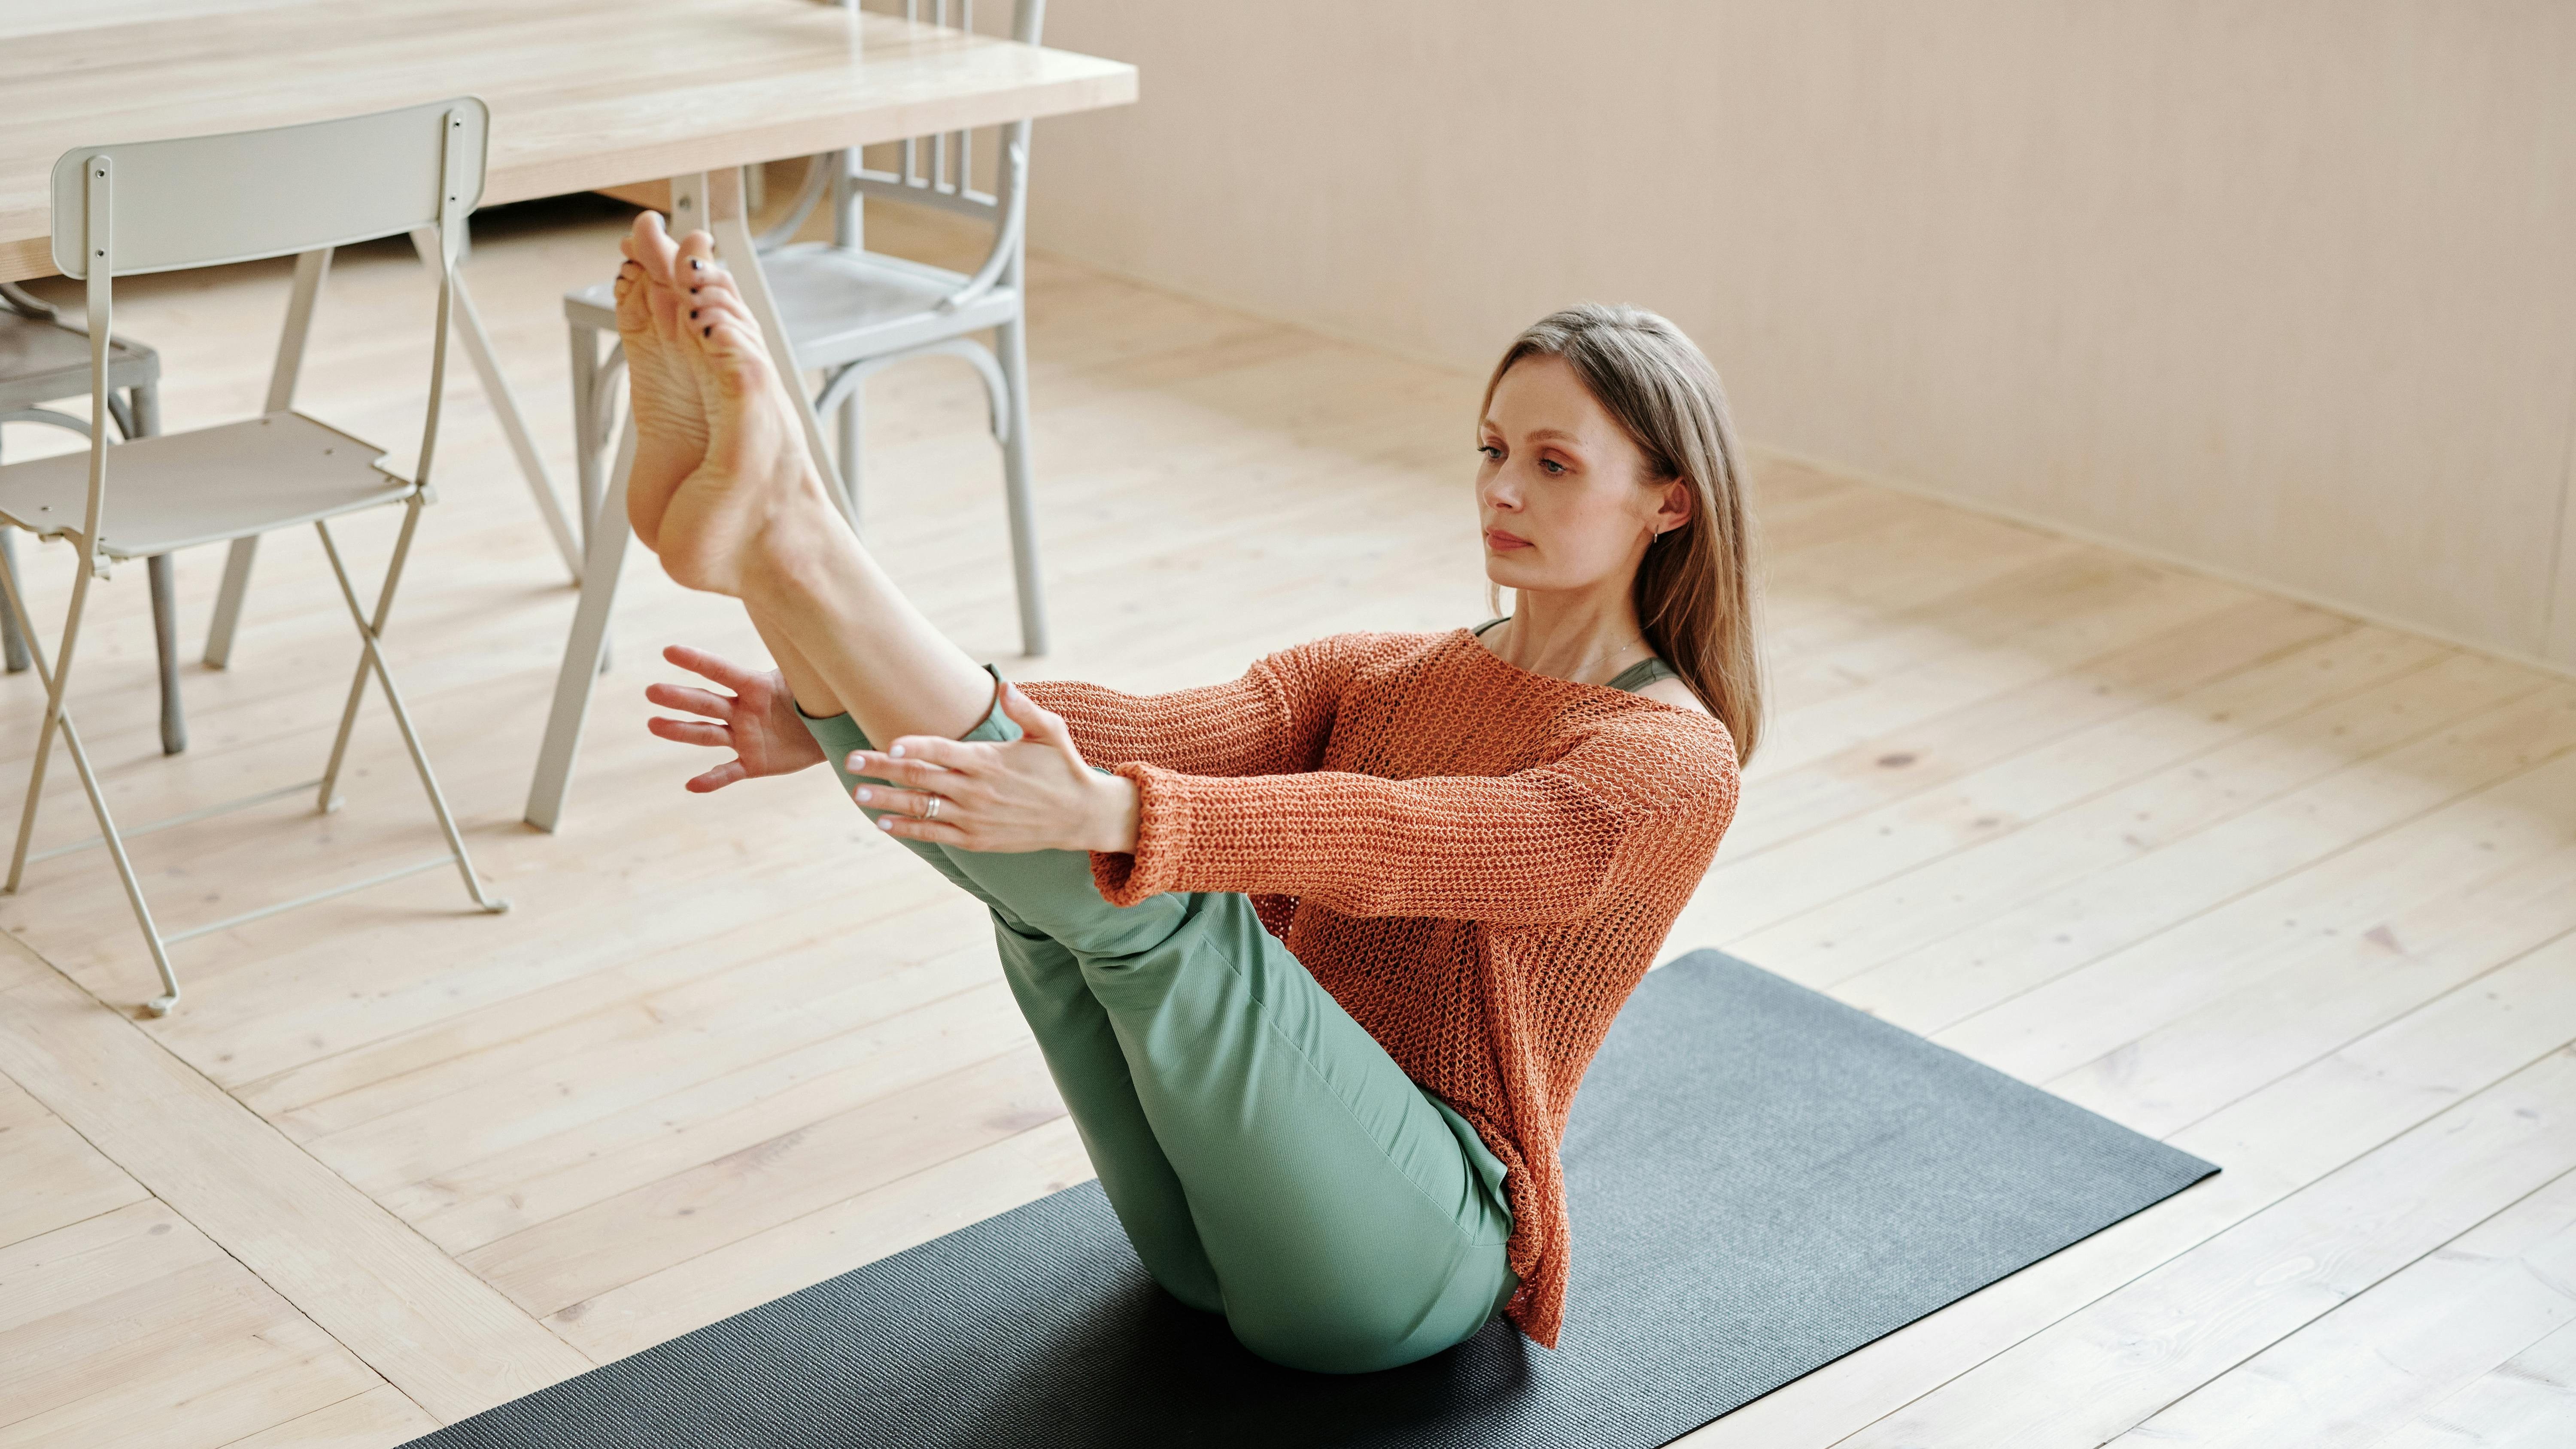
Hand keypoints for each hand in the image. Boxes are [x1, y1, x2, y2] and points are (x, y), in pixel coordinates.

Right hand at [645, 644, 826, 791]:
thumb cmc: (819, 697)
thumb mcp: (810, 677)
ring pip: (708, 733)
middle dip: (680, 697)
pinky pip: (729, 772)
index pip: (721, 671)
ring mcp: (744, 737)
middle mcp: (742, 710)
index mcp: (755, 686)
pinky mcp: (753, 763)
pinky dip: (711, 780)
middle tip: (652, 691)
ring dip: (681, 731)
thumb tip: (804, 629)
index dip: (697, 661)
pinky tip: (691, 785)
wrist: (831, 731)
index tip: (669, 651)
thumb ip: (799, 661)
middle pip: (707, 702)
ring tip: (654, 724)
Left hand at [850, 683, 1140, 853]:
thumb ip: (1024, 708)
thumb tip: (1004, 685)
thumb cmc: (1062, 768)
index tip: (888, 745)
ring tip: (858, 793)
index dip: (913, 747)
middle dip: (882, 769)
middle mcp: (976, 790)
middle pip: (919, 777)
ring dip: (886, 799)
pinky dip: (908, 828)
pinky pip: (934, 834)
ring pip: (921, 806)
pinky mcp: (977, 839)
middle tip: (851, 762)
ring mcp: (974, 817)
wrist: (1080, 815)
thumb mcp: (1050, 731)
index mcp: (989, 760)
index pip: (942, 751)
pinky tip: (884, 822)